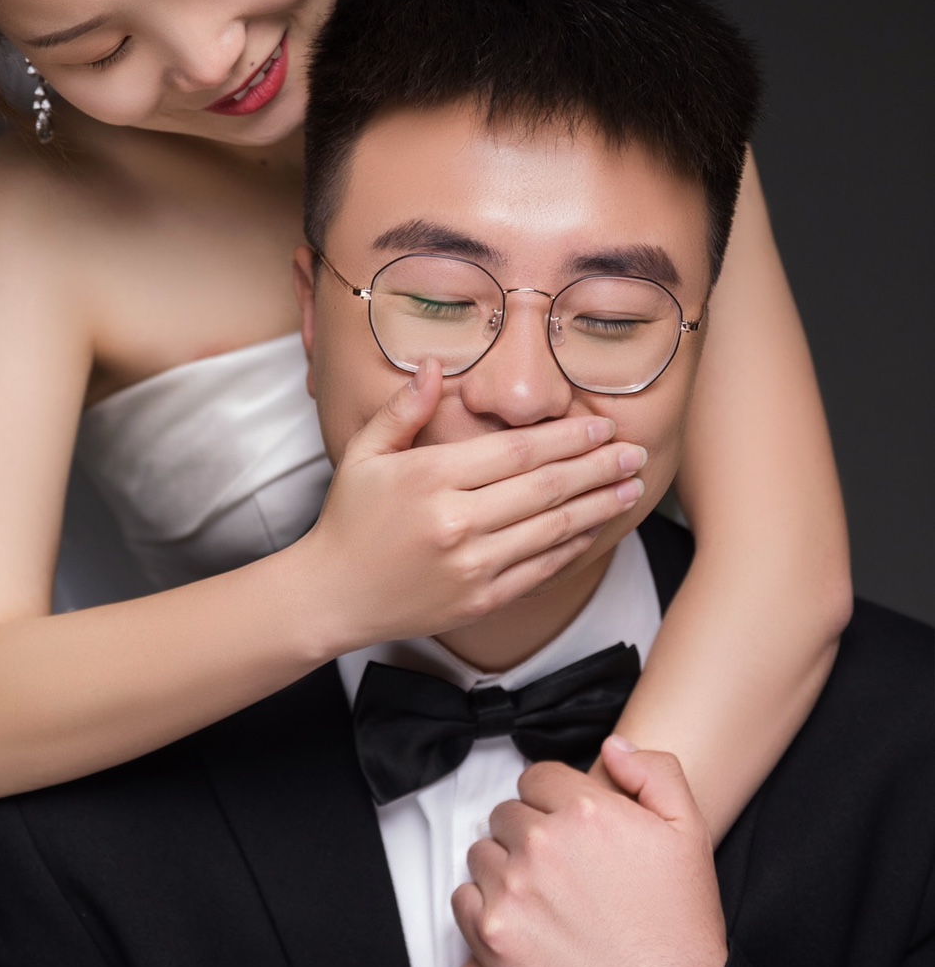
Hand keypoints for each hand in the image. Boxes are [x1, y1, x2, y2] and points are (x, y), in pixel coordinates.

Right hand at [304, 359, 646, 652]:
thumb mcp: (364, 454)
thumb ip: (403, 409)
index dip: (567, 439)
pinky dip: (572, 548)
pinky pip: (539, 570)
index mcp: (430, 478)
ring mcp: (471, 566)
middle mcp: (456, 523)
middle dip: (598, 468)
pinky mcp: (480, 600)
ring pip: (552, 530)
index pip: (517, 452)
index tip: (601, 428)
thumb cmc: (349, 519)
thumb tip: (438, 366)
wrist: (332, 596)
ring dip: (598, 507)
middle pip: (546, 488)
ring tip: (631, 487)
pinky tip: (594, 529)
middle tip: (635, 452)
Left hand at [453, 738, 728, 966]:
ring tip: (541, 899)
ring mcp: (511, 891)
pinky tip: (519, 923)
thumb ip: (654, 772)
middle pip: (506, 814)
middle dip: (528, 834)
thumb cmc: (679, 928)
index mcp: (587, 811)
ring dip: (503, 868)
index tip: (566, 828)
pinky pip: (461, 898)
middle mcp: (542, 843)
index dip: (552, 801)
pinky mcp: (490, 937)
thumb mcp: (689, 832)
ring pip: (482, 854)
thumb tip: (612, 746)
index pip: (536, 778)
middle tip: (559, 870)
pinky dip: (482, 906)